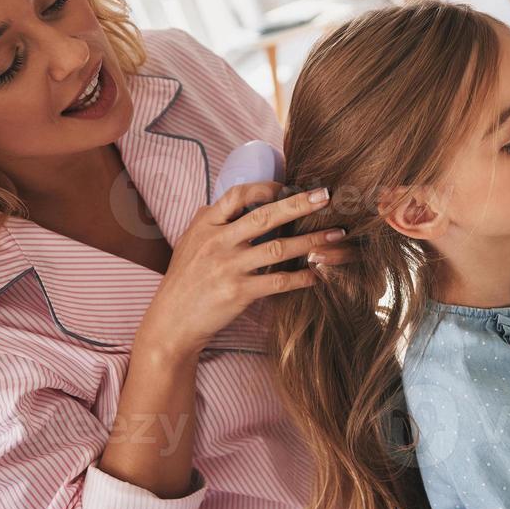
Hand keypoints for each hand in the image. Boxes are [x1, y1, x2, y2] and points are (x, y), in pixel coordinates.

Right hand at [139, 181, 344, 357]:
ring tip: (337, 235)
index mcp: (206, 226)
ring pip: (278, 248)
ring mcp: (228, 267)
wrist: (172, 322)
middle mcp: (217, 242)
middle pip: (264, 216)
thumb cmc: (184, 281)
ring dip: (311, 241)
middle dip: (299, 204)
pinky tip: (319, 273)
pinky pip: (278, 281)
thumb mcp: (188, 243)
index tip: (291, 186)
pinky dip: (302, 277)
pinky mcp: (239, 293)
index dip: (266, 187)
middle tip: (326, 196)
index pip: (238, 195)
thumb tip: (225, 200)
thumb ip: (207, 221)